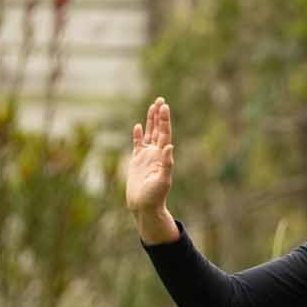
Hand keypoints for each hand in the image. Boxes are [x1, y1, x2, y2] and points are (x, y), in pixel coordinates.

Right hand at [127, 97, 177, 241]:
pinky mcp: (137, 162)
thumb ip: (167, 164)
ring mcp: (146, 157)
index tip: (164, 106)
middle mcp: (156, 154)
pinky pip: (137, 144)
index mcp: (163, 156)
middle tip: (160, 100)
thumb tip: (169, 147)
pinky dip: (138, 135)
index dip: (164, 120)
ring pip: (149, 134)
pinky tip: (138, 126)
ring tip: (152, 106)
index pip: (164, 134)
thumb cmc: (154, 197)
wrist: (144, 207)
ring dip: (151, 121)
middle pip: (158, 130)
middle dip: (159, 116)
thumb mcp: (162, 181)